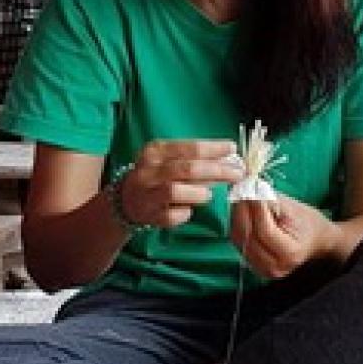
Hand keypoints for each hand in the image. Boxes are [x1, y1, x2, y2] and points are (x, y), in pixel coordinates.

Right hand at [114, 138, 242, 231]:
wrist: (125, 199)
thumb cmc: (155, 175)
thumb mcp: (167, 159)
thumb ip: (193, 158)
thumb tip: (228, 158)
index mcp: (156, 151)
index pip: (189, 148)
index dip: (213, 149)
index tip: (233, 149)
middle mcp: (149, 170)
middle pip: (187, 169)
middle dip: (216, 171)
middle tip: (237, 173)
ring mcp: (147, 194)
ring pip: (174, 191)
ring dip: (198, 192)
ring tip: (210, 194)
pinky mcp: (149, 215)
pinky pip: (171, 215)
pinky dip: (184, 214)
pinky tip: (190, 210)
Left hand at [230, 192, 342, 280]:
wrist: (314, 242)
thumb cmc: (306, 222)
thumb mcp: (293, 208)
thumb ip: (270, 201)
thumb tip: (250, 190)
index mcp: (290, 253)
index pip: (264, 230)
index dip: (255, 208)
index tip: (251, 188)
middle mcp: (274, 266)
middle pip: (247, 236)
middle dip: (241, 210)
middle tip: (240, 190)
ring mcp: (262, 270)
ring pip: (238, 239)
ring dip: (236, 217)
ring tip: (240, 198)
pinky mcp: (254, 266)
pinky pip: (238, 243)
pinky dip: (237, 225)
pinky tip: (241, 212)